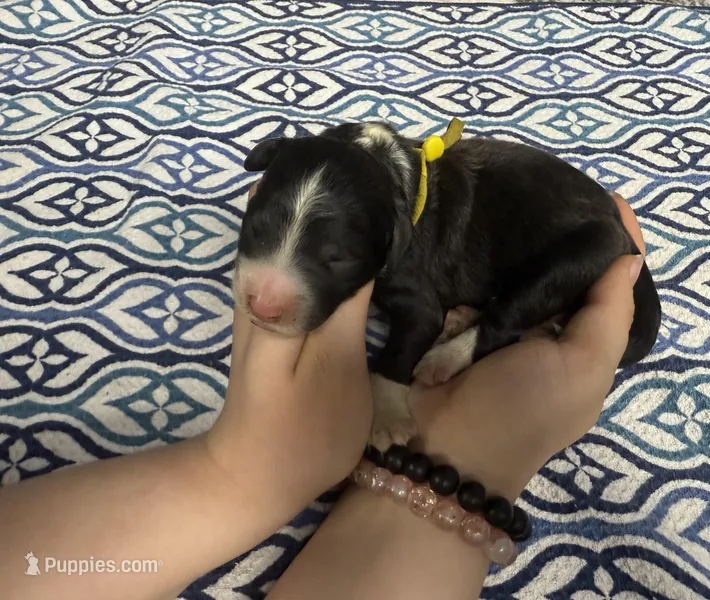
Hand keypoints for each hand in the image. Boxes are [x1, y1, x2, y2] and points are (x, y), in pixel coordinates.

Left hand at [203, 184, 373, 518]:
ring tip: (372, 194)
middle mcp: (260, 285)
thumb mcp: (333, 371)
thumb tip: (361, 249)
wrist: (255, 476)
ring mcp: (261, 300)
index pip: (309, 227)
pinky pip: (295, 265)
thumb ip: (343, 309)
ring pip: (291, 238)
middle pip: (293, 222)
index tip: (380, 175)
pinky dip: (319, 248)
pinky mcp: (271, 316)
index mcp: (275, 294)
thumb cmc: (300, 432)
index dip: (342, 197)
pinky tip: (350, 243)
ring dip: (325, 216)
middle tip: (383, 175)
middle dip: (331, 195)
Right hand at [409, 193, 646, 497]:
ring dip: (528, 240)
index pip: (615, 285)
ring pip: (528, 271)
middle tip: (559, 187)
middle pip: (571, 273)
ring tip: (526, 192)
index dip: (619, 244)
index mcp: (588, 343)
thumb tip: (630, 257)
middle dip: (569, 234)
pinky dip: (490, 256)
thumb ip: (610, 312)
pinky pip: (487, 279)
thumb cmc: (526, 406)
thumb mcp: (584, 366)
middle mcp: (553, 330)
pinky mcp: (468, 320)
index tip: (611, 198)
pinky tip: (490, 223)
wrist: (449, 445)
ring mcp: (508, 324)